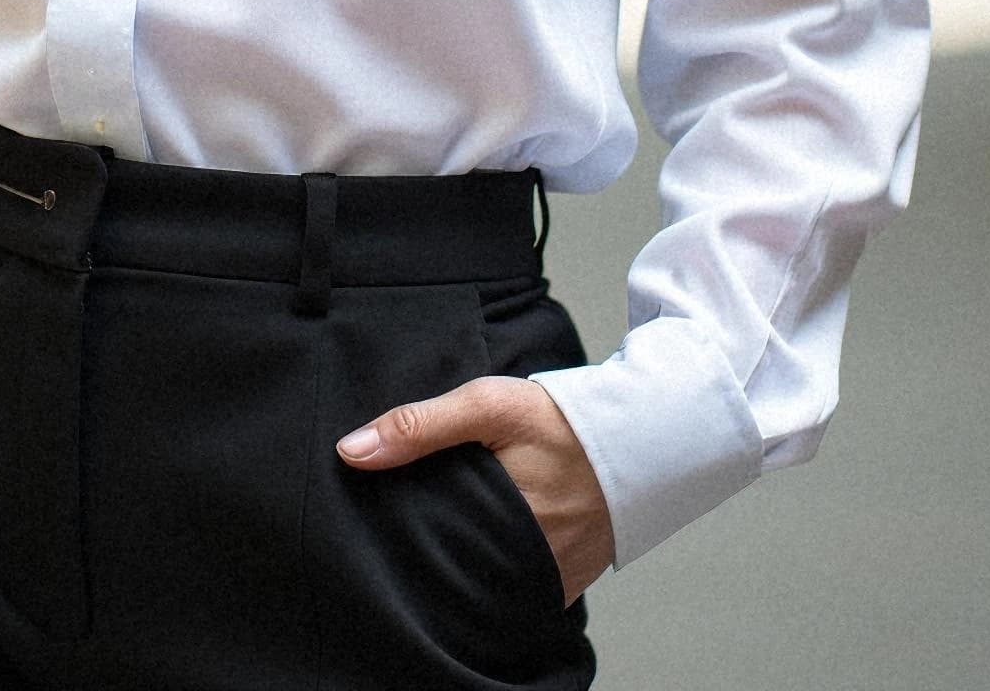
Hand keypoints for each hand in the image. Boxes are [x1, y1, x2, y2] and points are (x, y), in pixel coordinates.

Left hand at [335, 373, 614, 603]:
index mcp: (500, 520)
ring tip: (445, 528)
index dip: (401, 530)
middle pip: (452, 564)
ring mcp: (546, 579)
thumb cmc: (559, 419)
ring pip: (482, 576)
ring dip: (462, 556)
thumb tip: (351, 451)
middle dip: (430, 546)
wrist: (638, 438)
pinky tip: (479, 539)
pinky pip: (515, 583)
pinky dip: (495, 564)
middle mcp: (525, 561)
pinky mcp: (562, 584)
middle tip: (413, 518)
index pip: (428, 542)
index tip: (375, 513)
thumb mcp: (488, 405)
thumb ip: (420, 426)